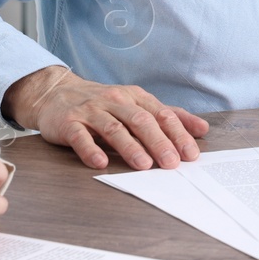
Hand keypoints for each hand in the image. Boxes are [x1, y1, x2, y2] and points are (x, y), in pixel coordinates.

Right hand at [3, 66, 208, 170]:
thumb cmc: (103, 104)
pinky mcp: (68, 123)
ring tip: (144, 165)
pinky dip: (90, 149)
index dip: (178, 134)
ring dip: (130, 147)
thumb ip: (168, 116)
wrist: (56, 93)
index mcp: (135, 97)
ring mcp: (91, 111)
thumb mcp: (137, 105)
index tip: (191, 154)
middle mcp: (115, 101)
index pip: (162, 114)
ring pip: (114, 128)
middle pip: (140, 121)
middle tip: (172, 163)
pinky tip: (100, 163)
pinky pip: (80, 136)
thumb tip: (202, 129)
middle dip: (159, 142)